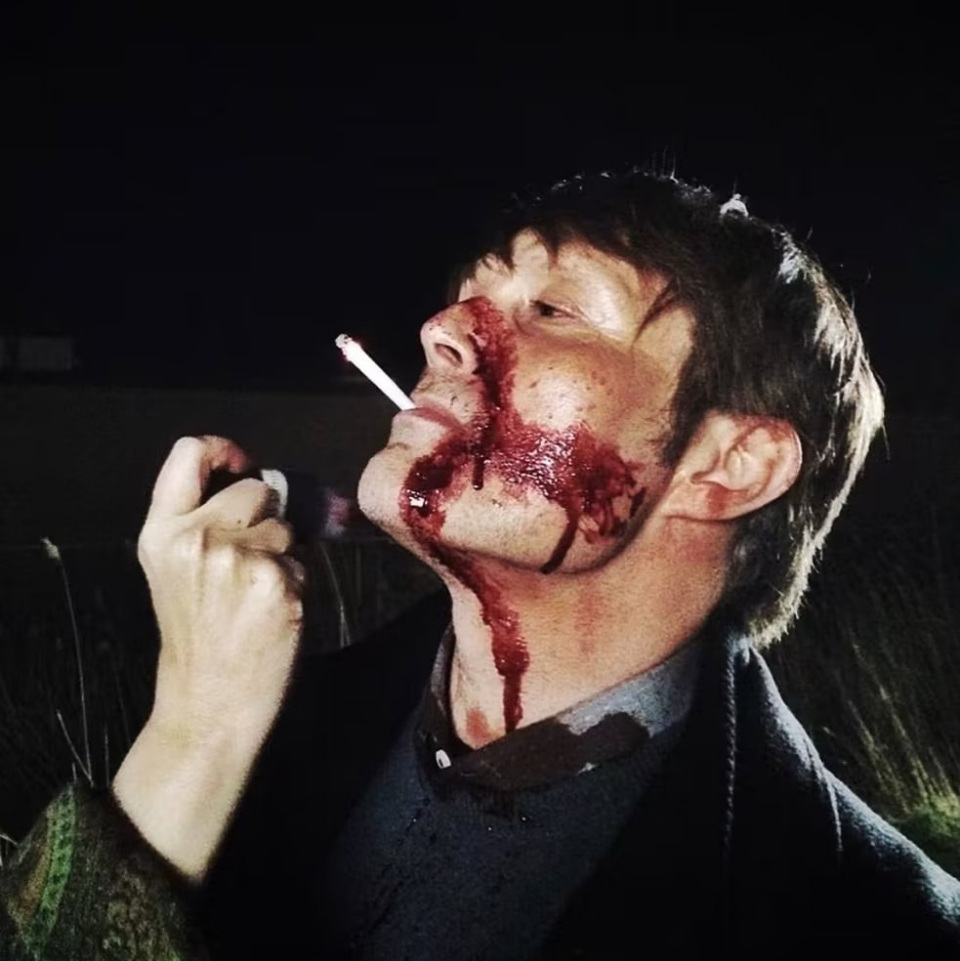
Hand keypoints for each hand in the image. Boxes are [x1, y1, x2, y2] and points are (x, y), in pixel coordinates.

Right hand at [113, 436, 304, 880]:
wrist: (207, 704)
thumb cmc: (196, 637)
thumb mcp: (174, 571)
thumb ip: (200, 522)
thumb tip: (257, 479)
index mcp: (161, 533)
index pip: (188, 453)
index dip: (222, 449)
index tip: (241, 463)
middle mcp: (197, 537)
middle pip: (256, 488)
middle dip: (264, 515)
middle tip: (249, 561)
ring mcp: (239, 558)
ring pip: (285, 525)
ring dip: (282, 552)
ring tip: (256, 593)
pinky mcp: (276, 581)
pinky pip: (302, 560)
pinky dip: (296, 581)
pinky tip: (273, 611)